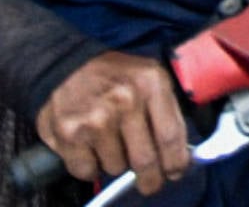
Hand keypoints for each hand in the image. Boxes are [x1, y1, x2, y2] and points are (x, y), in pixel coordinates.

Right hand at [34, 52, 191, 193]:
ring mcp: (96, 118)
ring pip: (116, 167)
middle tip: (149, 183)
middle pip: (145, 160)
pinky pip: (88, 170)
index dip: (176, 162)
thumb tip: (181, 152)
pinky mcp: (70, 134)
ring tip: (111, 144)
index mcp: (151, 83)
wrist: (67, 65)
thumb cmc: (115, 77)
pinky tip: (91, 148)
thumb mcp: (151, 77)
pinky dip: (91, 167)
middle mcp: (125, 100)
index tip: (176, 172)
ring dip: (117, 164)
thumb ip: (168, 111)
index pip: (171, 136)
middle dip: (150, 179)